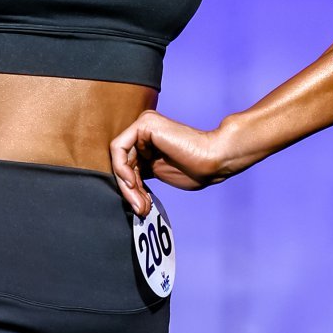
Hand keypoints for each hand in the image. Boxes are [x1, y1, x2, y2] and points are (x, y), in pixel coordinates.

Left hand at [109, 110, 238, 213]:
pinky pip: (119, 148)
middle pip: (122, 163)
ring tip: (140, 202)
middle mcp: (144, 130)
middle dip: (129, 190)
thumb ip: (139, 174)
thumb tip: (124, 189)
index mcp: (147, 141)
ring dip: (127, 185)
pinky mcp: (144, 124)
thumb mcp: (159, 173)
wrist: (214, 160)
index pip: (128, 166)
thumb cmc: (195, 169)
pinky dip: (122, 168)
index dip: (131, 190)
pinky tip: (133, 182)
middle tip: (140, 209)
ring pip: (119, 158)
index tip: (142, 208)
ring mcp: (144, 125)